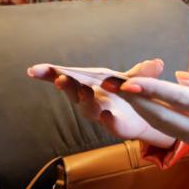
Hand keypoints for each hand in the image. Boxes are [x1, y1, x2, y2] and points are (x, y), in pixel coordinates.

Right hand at [27, 60, 175, 147]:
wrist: (146, 117)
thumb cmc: (128, 94)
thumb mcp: (134, 79)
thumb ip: (142, 71)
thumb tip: (157, 62)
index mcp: (89, 83)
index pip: (67, 77)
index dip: (48, 74)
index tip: (31, 70)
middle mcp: (90, 99)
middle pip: (74, 92)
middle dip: (67, 86)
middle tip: (60, 78)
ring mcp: (101, 113)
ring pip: (88, 108)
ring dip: (85, 99)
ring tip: (84, 90)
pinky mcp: (115, 125)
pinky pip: (110, 123)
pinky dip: (108, 118)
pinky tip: (107, 113)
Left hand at [109, 72, 188, 175]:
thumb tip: (177, 78)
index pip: (181, 100)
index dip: (154, 91)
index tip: (131, 82)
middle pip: (162, 116)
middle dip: (133, 100)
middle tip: (110, 83)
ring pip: (159, 126)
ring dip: (136, 108)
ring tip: (116, 91)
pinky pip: (166, 131)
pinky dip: (149, 117)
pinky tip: (136, 104)